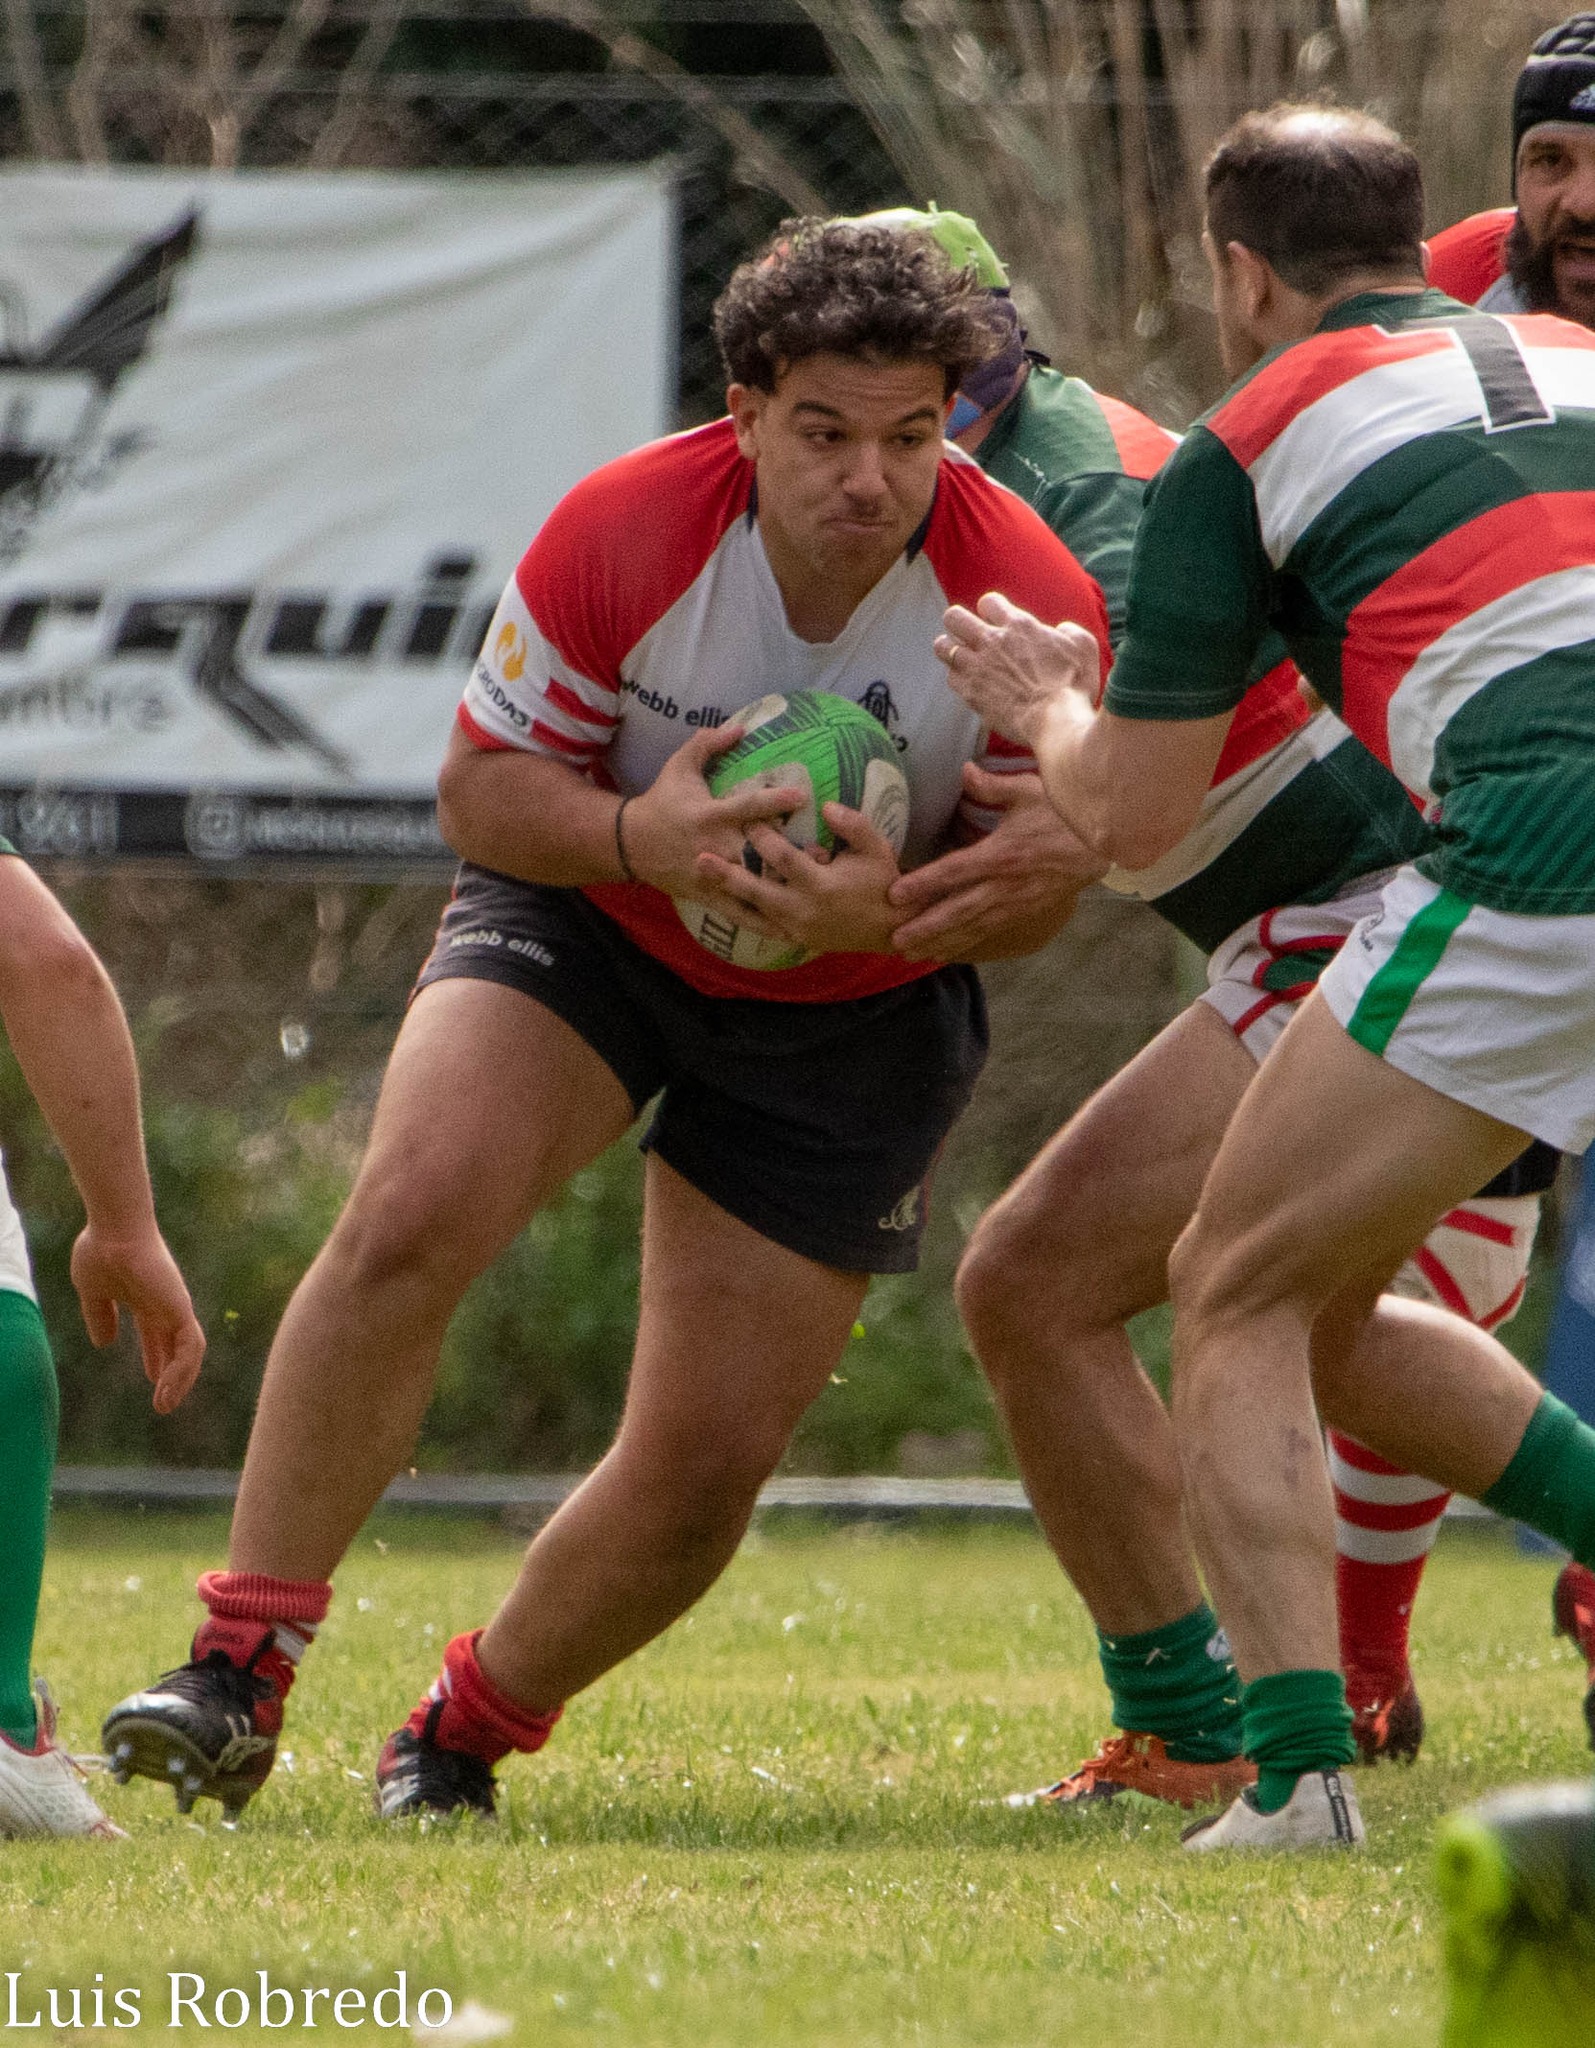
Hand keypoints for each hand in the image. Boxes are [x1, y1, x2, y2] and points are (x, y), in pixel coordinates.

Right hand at [71, 1220, 205, 1414]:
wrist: (113, 1230)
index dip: (156, 1359)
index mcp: (145, 1299)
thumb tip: (103, 1343)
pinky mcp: (181, 1308)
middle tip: (164, 1403)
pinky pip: (190, 1346)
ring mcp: (175, 1306)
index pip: (156, 1335)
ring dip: (180, 1380)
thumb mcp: (93, 1291)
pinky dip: (182, 1369)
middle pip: (176, 1346)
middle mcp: (165, 1304)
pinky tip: (166, 1387)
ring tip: (165, 1404)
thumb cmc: (101, 1251)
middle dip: (172, 1376)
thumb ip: (99, 1315)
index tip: (154, 1382)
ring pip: (189, 1351)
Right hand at [620, 725, 805, 932]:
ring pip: (750, 886)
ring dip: (781, 892)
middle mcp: (715, 846)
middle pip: (756, 853)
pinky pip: (738, 912)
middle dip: (787, 856)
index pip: (747, 807)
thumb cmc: (661, 800)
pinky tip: (788, 931)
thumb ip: (708, 744)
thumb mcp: (679, 766)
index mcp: (710, 814)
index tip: (802, 798)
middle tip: (822, 856)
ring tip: (813, 896)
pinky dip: (762, 923)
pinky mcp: (708, 895)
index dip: (774, 802)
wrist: (630, 843)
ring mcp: (712, 874)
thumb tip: (740, 726)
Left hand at [693, 802, 903, 955]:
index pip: (783, 858)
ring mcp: (797, 927)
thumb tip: (826, 805)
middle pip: (756, 891)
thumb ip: (853, 825)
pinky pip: (763, 925)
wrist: (890, 929)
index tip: (745, 816)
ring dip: (728, 894)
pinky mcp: (795, 938)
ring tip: (702, 878)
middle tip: (700, 858)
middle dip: (728, 874)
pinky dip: (743, 912)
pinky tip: (722, 899)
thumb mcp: (876, 849)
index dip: (763, 836)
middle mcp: (803, 909)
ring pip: (754, 910)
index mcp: (820, 885)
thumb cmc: (883, 883)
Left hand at [889, 766, 1106, 960]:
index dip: (924, 883)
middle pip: (959, 910)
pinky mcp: (1026, 912)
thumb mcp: (1029, 792)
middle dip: (926, 927)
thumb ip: (992, 786)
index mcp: (1002, 853)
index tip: (895, 894)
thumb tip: (964, 770)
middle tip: (896, 940)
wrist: (1104, 846)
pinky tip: (946, 952)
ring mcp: (1016, 902)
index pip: (955, 871)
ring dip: (941, 942)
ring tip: (912, 953)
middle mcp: (1006, 884)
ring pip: (973, 927)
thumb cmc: (1065, 815)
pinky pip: (991, 931)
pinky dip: (966, 944)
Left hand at [935, 592, 1101, 747]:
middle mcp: (992, 641)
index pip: (988, 602)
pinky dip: (957, 678)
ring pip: (943, 647)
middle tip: (967, 633)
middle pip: (954, 618)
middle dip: (958, 623)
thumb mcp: (1084, 646)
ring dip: (950, 648)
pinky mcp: (971, 693)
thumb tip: (1059, 630)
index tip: (997, 621)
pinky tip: (968, 682)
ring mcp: (978, 667)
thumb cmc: (1075, 685)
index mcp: (1018, 625)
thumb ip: (1068, 631)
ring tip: (959, 655)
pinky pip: (951, 678)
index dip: (991, 610)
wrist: (1056, 722)